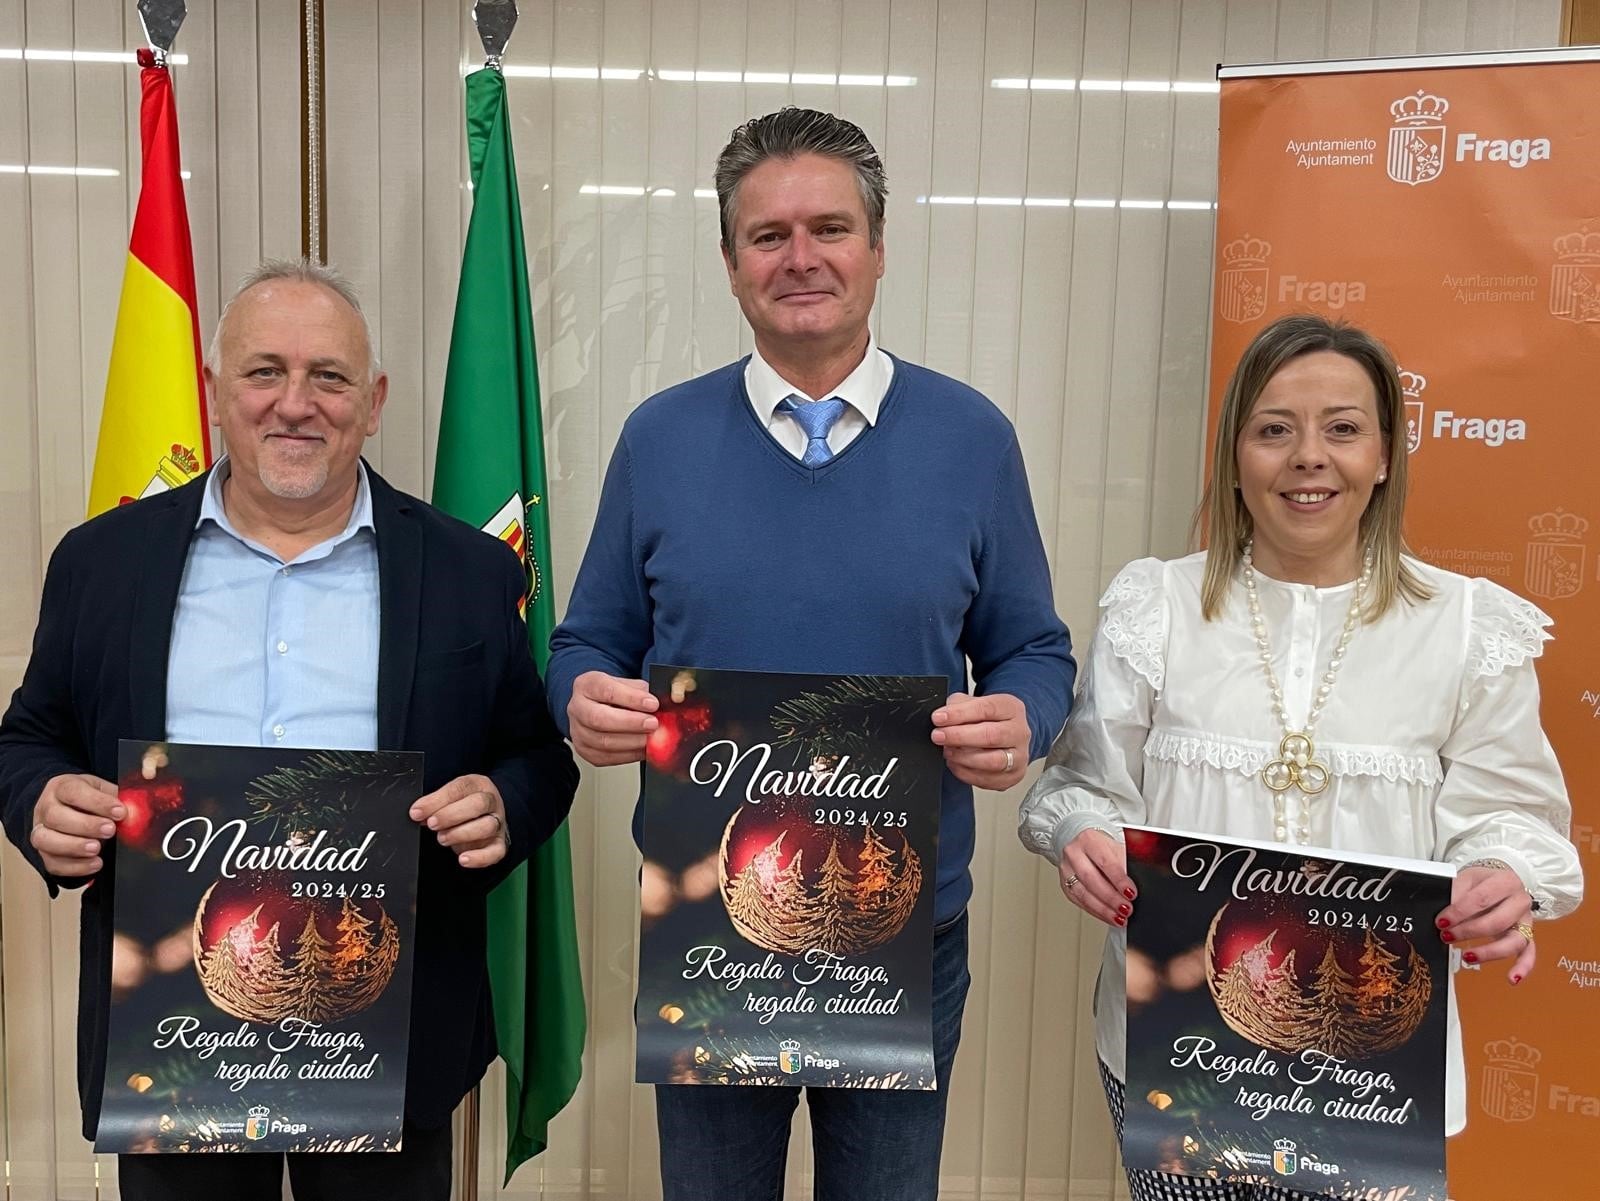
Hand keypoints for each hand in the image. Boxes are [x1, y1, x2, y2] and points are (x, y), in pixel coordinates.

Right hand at [30, 773, 121, 877]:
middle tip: (110, 830)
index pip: (73, 791)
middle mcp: (46, 808)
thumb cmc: (88, 798)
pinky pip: (53, 863)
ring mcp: (40, 831)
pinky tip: (95, 863)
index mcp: (61, 787)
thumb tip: (136, 810)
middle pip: (55, 816)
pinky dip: (75, 867)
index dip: (97, 802)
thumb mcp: (103, 789)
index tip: (120, 811)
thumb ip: (117, 798)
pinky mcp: (44, 853)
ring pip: (45, 840)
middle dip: (85, 825)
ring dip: (74, 846)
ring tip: (97, 848)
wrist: (68, 809)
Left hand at [410, 774, 508, 868]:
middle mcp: (491, 803)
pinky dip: (479, 858)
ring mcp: (497, 823)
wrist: (482, 817)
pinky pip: (495, 852)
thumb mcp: (448, 797)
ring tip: (442, 838)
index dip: (437, 800)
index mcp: (478, 785)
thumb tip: (417, 813)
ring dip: (461, 834)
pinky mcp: (499, 844)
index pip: (460, 788)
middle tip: (432, 824)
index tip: (417, 811)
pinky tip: (463, 859)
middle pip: (478, 804)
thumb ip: (434, 804)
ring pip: (487, 827)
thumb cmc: (462, 806)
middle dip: (451, 815)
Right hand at [567, 671, 658, 766]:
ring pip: (602, 742)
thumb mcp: (627, 684)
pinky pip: (606, 758)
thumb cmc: (613, 694)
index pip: (607, 691)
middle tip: (653, 724)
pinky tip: (642, 749)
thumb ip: (642, 692)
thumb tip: (661, 706)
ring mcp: (578, 731)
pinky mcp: (584, 750)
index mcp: (587, 685)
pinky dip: (628, 755)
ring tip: (651, 739)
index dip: (631, 698)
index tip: (652, 704)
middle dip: (630, 723)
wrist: (597, 706)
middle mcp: (577, 707)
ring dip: (632, 742)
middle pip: (599, 719)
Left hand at [931, 692, 1029, 789]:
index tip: (938, 718)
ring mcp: (1019, 756)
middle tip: (938, 736)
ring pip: (993, 761)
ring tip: (947, 751)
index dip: (959, 714)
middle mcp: (1020, 732)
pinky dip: (967, 773)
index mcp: (1011, 708)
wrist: (1005, 736)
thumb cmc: (988, 719)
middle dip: (959, 736)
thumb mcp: (973, 703)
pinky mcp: (1013, 776)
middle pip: (991, 736)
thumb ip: (958, 706)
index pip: (987, 709)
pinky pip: (989, 779)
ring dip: (964, 757)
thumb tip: (941, 717)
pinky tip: (955, 764)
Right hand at [1058, 828, 1134, 926]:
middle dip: (1111, 898)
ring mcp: (1067, 870)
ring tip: (1119, 918)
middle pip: (1091, 879)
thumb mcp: (1118, 846)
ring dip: (1103, 909)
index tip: (1131, 893)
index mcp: (1089, 839)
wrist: (1083, 844)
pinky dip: (1096, 911)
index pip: (1105, 862)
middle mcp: (1074, 854)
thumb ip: (1129, 860)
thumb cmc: (1103, 846)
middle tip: (1126, 909)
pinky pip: (1080, 902)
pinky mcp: (1065, 885)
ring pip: (1083, 894)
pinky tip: (1108, 916)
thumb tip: (1144, 875)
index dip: (1119, 880)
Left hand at [1437, 866, 1535, 983]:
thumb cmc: (1482, 882)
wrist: (1498, 882)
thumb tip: (1445, 913)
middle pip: (1497, 922)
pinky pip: (1529, 953)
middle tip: (1447, 936)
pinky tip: (1512, 978)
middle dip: (1469, 932)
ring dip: (1489, 952)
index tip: (1442, 921)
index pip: (1481, 899)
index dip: (1459, 912)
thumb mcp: (1466, 878)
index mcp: (1505, 882)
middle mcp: (1520, 901)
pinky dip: (1523, 967)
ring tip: (1467, 956)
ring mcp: (1526, 920)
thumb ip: (1457, 893)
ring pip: (1514, 941)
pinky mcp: (1527, 935)